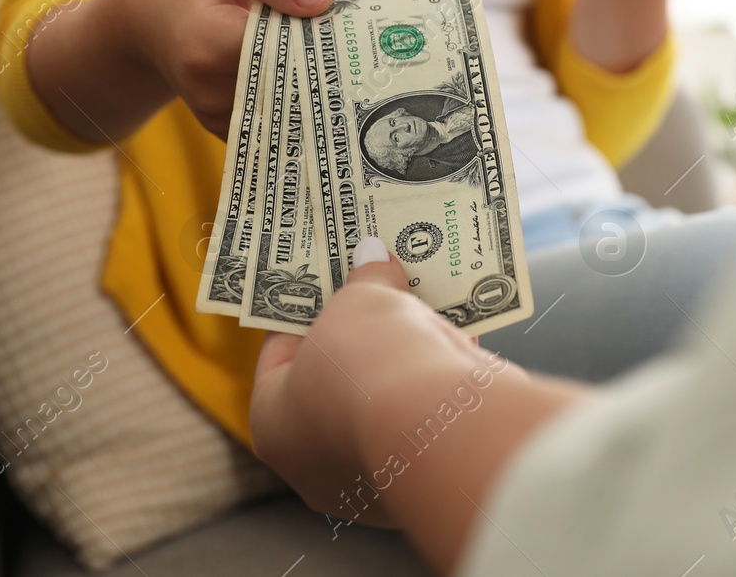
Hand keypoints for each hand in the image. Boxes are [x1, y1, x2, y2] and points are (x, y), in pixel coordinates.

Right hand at [127, 0, 333, 136]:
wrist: (148, 25)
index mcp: (208, 44)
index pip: (283, 49)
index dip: (322, 37)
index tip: (353, 23)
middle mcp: (212, 92)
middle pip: (293, 83)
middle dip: (330, 63)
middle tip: (365, 43)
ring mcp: (221, 118)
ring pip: (291, 105)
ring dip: (317, 80)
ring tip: (340, 53)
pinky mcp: (231, 130)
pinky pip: (280, 117)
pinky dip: (300, 94)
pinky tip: (314, 70)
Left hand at [250, 246, 481, 523]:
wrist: (444, 429)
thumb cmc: (372, 364)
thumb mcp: (361, 300)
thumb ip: (365, 279)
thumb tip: (374, 258)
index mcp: (275, 426)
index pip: (280, 357)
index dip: (304, 309)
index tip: (326, 276)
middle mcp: (320, 462)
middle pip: (338, 378)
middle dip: (361, 331)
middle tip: (377, 282)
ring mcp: (377, 476)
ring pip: (388, 399)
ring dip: (406, 353)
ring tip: (427, 297)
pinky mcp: (431, 471)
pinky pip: (430, 414)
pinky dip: (440, 376)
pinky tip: (460, 334)